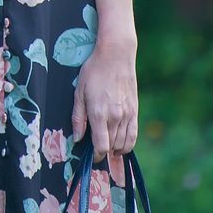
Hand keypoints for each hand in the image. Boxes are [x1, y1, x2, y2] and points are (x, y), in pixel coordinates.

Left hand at [71, 39, 138, 159]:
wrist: (116, 56)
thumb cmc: (93, 71)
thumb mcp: (79, 92)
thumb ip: (78, 117)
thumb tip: (77, 138)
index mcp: (99, 113)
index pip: (101, 146)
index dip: (96, 155)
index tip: (91, 156)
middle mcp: (115, 117)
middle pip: (112, 146)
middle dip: (104, 153)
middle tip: (96, 152)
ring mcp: (128, 114)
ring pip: (124, 143)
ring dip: (116, 150)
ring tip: (108, 149)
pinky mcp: (135, 111)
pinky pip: (134, 135)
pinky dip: (128, 144)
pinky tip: (121, 145)